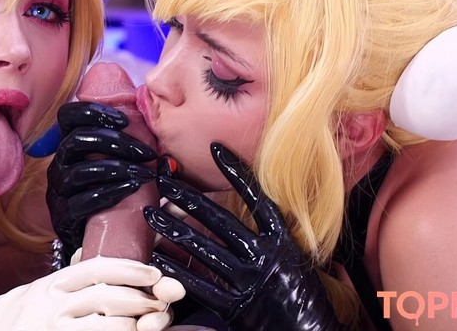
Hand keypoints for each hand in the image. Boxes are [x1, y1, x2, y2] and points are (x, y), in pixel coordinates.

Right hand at [0, 256, 184, 330]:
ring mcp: (55, 330)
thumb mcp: (44, 292)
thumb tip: (111, 259)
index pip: (98, 267)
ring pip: (111, 326)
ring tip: (146, 326)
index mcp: (52, 285)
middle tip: (160, 304)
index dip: (130, 269)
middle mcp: (53, 306)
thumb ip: (73, 279)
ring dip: (134, 326)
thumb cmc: (23, 318)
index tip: (153, 273)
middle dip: (142, 300)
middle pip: (109, 297)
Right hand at [46, 102, 156, 265]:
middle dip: (115, 142)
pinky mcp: (63, 216)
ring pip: (79, 171)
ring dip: (116, 169)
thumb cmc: (111, 191)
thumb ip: (125, 140)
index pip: (68, 115)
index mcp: (69, 145)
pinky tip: (130, 190)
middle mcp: (58, 164)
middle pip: (77, 140)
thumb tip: (154, 118)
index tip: (124, 120)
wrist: (94, 240)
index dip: (92, 111)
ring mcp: (58, 191)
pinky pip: (82, 202)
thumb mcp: (113, 162)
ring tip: (144, 175)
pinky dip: (109, 193)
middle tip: (147, 153)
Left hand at [144, 143, 342, 330]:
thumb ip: (272, 236)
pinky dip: (177, 270)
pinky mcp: (235, 307)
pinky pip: (200, 285)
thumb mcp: (295, 259)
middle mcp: (265, 257)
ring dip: (174, 229)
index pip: (258, 198)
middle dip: (188, 198)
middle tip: (164, 181)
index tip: (216, 149)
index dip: (236, 172)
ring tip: (151, 214)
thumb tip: (248, 209)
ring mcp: (249, 282)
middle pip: (220, 220)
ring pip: (204, 249)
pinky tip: (158, 257)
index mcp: (284, 242)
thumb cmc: (305, 298)